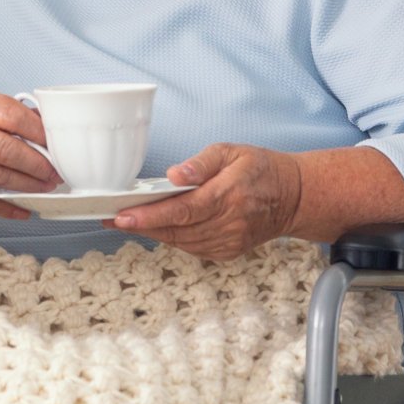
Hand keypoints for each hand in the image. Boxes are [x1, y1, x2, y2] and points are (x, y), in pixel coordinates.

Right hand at [0, 88, 59, 218]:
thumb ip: (4, 112)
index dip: (39, 132)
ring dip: (26, 185)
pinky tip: (21, 209)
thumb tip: (43, 126)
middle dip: (38, 165)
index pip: (13, 116)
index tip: (56, 143)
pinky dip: (4, 208)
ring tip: (44, 187)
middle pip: (7, 149)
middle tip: (55, 172)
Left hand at [105, 143, 301, 259]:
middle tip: (111, 218)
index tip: (123, 215)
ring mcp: (230, 241)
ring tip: (127, 221)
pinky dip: (173, 238)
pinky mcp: (228, 251)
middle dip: (141, 225)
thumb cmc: (261, 169)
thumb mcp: (232, 151)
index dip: (150, 216)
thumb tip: (175, 175)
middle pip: (177, 229)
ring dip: (153, 233)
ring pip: (181, 242)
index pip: (182, 210)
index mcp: (229, 194)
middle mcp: (229, 223)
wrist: (292, 197)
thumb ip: (201, 163)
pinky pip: (192, 248)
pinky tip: (157, 227)